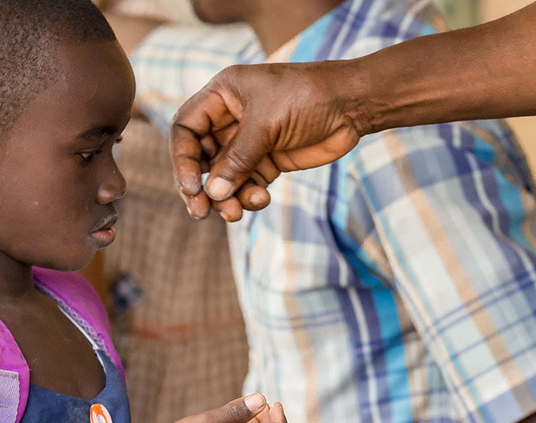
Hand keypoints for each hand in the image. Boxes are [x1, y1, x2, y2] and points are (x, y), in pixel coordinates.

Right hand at [170, 61, 363, 220]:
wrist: (352, 104)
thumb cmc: (308, 96)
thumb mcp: (267, 123)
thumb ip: (238, 158)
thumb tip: (214, 193)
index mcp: (222, 96)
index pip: (186, 129)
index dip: (183, 159)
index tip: (191, 187)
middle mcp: (230, 119)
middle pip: (201, 158)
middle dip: (201, 187)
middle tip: (201, 212)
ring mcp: (249, 142)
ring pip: (224, 177)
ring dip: (226, 198)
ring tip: (235, 214)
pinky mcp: (268, 161)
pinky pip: (247, 185)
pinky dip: (249, 196)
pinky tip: (261, 200)